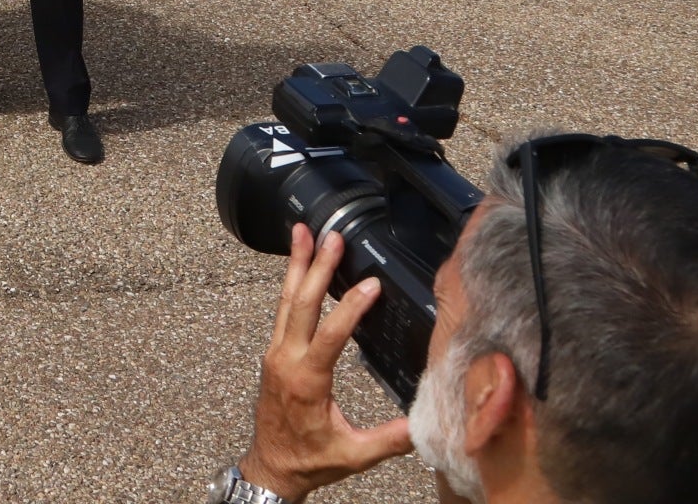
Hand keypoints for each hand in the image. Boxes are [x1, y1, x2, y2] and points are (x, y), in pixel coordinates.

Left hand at [240, 225, 412, 501]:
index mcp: (305, 381)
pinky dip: (290, 284)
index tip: (371, 284)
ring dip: (296, 265)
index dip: (350, 308)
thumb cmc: (309, 460)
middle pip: (300, 304)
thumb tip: (425, 423)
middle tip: (330, 236)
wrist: (272, 466)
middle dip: (315, 266)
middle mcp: (285, 360)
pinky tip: (298, 264)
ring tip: (302, 231)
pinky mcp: (274, 353)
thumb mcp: (354, 455)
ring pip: (285, 301)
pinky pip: (282, 311)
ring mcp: (276, 353)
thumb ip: (390, 439)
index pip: (329, 336)